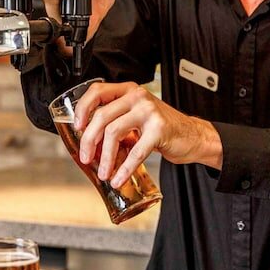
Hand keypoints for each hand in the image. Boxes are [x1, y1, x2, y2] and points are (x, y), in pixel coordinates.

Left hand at [74, 81, 222, 187]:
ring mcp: (149, 111)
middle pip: (101, 115)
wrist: (192, 136)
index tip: (77, 127)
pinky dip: (124, 168)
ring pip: (114, 132)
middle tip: (85, 157)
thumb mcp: (135, 118)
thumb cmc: (161, 128)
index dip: (82, 109)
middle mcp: (137, 97)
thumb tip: (88, 144)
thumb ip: (115, 123)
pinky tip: (118, 178)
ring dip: (105, 157)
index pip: (97, 91)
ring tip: (103, 172)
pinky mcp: (159, 129)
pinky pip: (135, 151)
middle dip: (88, 140)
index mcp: (128, 91)